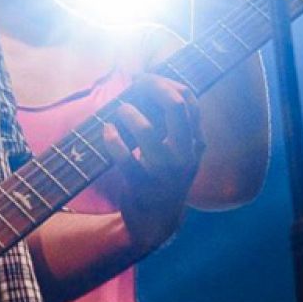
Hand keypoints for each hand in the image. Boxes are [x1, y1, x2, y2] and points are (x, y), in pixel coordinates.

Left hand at [99, 74, 203, 252]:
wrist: (156, 224)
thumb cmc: (164, 177)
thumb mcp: (180, 152)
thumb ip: (173, 123)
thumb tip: (150, 84)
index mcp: (195, 143)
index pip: (189, 100)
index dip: (167, 82)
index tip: (146, 77)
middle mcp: (185, 155)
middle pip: (176, 106)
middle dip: (153, 86)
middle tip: (135, 83)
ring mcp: (164, 171)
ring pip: (147, 131)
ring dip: (129, 113)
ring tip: (120, 110)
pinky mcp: (142, 185)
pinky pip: (124, 157)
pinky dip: (112, 139)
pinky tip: (107, 130)